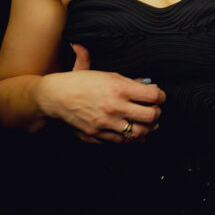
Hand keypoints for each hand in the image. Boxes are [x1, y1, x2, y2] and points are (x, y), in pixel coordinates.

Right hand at [37, 43, 164, 143]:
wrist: (54, 96)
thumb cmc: (78, 82)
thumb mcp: (105, 73)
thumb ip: (127, 79)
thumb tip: (145, 83)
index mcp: (119, 88)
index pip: (153, 96)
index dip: (160, 96)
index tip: (158, 96)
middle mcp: (115, 106)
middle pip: (151, 116)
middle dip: (157, 112)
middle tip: (155, 109)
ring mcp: (106, 123)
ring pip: (139, 132)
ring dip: (148, 128)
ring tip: (149, 123)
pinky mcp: (97, 134)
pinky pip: (122, 141)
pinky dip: (133, 139)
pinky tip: (137, 134)